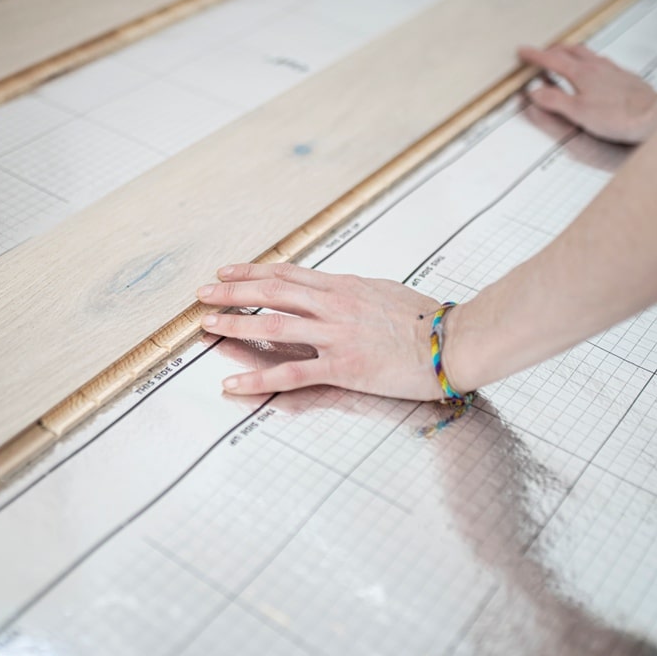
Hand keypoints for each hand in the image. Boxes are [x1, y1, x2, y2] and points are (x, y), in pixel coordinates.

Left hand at [196, 263, 445, 399]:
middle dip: (232, 291)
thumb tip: (332, 290)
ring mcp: (335, 336)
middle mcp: (333, 306)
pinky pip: (291, 373)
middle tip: (203, 293)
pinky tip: (233, 384)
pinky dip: (258, 378)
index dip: (251, 271)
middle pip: (271, 292)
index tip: (226, 271)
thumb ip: (351, 293)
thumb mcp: (383, 292)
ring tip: (209, 326)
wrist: (453, 341)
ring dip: (236, 325)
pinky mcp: (342, 368)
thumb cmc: (426, 320)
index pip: (286, 273)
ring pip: (274, 325)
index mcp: (343, 286)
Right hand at [518, 44, 656, 144]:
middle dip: (552, 51)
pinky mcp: (624, 76)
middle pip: (569, 50)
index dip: (534, 56)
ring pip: (586, 53)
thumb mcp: (578, 112)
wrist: (653, 115)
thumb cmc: (618, 116)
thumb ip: (554, 100)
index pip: (551, 60)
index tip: (523, 52)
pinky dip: (588, 61)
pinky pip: (601, 61)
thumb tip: (535, 92)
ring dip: (571, 53)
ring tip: (564, 59)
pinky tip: (592, 72)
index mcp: (581, 72)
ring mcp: (611, 69)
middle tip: (542, 55)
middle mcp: (596, 66)